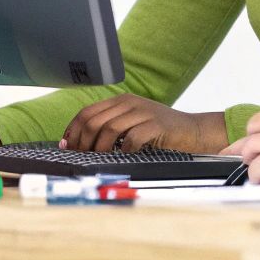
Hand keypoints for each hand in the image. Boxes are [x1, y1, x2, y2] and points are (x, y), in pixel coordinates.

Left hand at [61, 94, 227, 153]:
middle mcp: (129, 103)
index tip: (66, 146)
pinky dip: (122, 150)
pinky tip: (121, 157)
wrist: (193, 131)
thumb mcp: (133, 122)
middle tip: (80, 156)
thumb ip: (110, 127)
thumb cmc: (160, 131)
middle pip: (94, 120)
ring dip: (99, 147)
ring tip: (97, 159)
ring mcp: (143, 112)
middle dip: (82, 141)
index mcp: (120, 101)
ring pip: (109, 128)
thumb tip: (79, 144)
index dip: (72, 129)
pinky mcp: (156, 125)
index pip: (87, 112)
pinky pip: (132, 138)